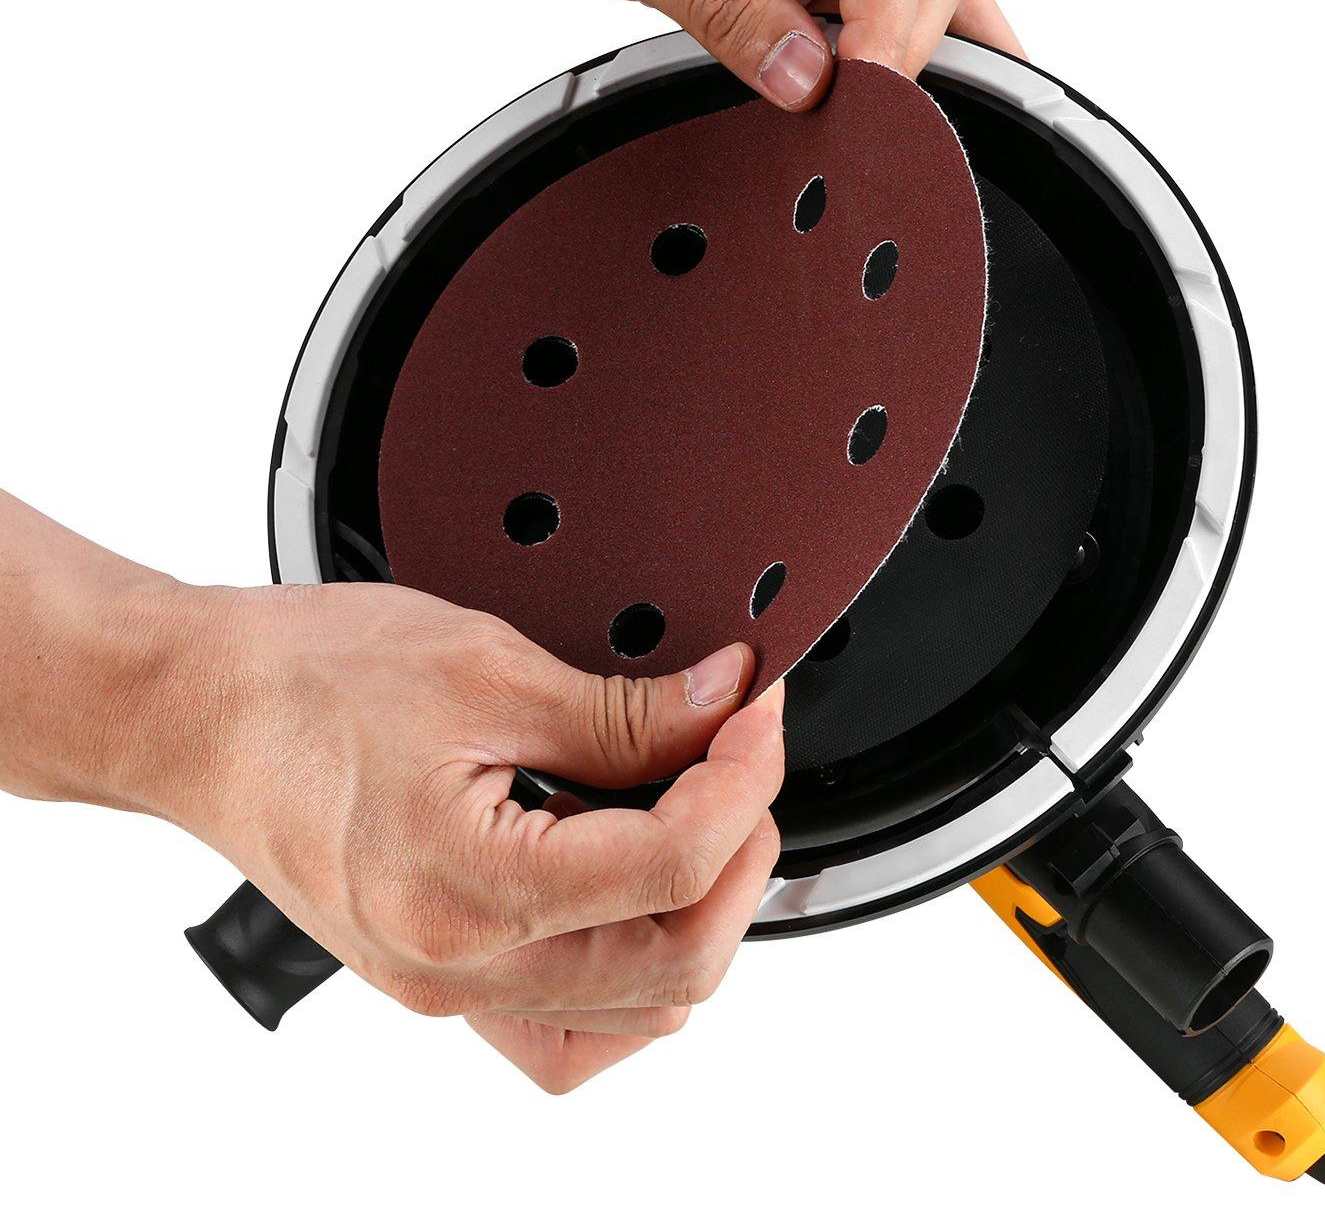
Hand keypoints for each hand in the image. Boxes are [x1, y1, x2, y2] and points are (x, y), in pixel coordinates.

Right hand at [0, 492, 782, 1091]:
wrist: (198, 711)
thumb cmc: (305, 681)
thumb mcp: (485, 667)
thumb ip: (625, 709)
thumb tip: (725, 703)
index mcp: (468, 889)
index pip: (673, 867)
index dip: (744, 778)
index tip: (757, 712)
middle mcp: (458, 968)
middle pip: (678, 961)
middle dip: (742, 852)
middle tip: (744, 758)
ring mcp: (447, 987)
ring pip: (639, 1008)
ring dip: (701, 913)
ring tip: (704, 815)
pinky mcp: (440, 976)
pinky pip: (571, 1027)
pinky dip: (634, 970)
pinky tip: (640, 893)